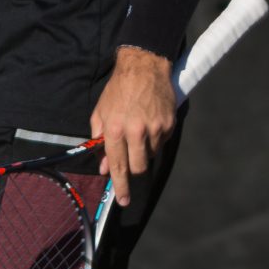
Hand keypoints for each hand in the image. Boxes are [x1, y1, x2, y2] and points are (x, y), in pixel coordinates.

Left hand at [90, 47, 177, 207]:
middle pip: (138, 167)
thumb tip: (103, 166)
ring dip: (142, 151)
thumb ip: (99, 140)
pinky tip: (148, 124)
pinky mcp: (169, 125)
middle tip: (129, 161)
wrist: (144, 68)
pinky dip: (153, 140)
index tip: (122, 200)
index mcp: (116, 129)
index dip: (120, 185)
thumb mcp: (100, 112)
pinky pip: (161, 143)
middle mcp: (137, 131)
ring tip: (137, 132)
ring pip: (150, 155)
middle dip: (132, 170)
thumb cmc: (118, 90)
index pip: (117, 165)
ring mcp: (156, 129)